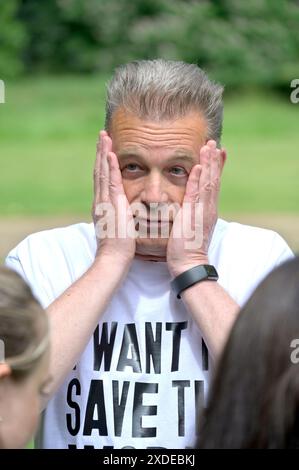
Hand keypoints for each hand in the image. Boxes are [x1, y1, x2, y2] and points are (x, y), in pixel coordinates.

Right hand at [92, 130, 135, 265]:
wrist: (113, 259)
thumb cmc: (120, 247)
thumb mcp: (119, 227)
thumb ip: (120, 215)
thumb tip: (125, 210)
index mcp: (103, 205)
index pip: (103, 179)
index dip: (103, 162)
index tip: (105, 149)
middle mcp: (100, 201)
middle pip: (99, 171)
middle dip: (101, 152)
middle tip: (102, 135)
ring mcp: (105, 202)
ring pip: (103, 172)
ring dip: (103, 153)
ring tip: (104, 137)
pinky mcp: (112, 205)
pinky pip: (110, 182)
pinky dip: (109, 167)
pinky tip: (110, 154)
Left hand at [167, 140, 223, 276]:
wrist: (189, 264)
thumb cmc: (187, 249)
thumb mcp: (192, 227)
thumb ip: (192, 215)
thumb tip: (189, 207)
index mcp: (207, 210)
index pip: (213, 185)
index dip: (215, 168)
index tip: (217, 153)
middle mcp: (208, 208)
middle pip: (214, 179)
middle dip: (214, 160)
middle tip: (214, 143)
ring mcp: (202, 211)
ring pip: (208, 182)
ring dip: (208, 164)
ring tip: (209, 147)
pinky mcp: (193, 215)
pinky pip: (196, 193)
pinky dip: (198, 179)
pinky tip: (197, 166)